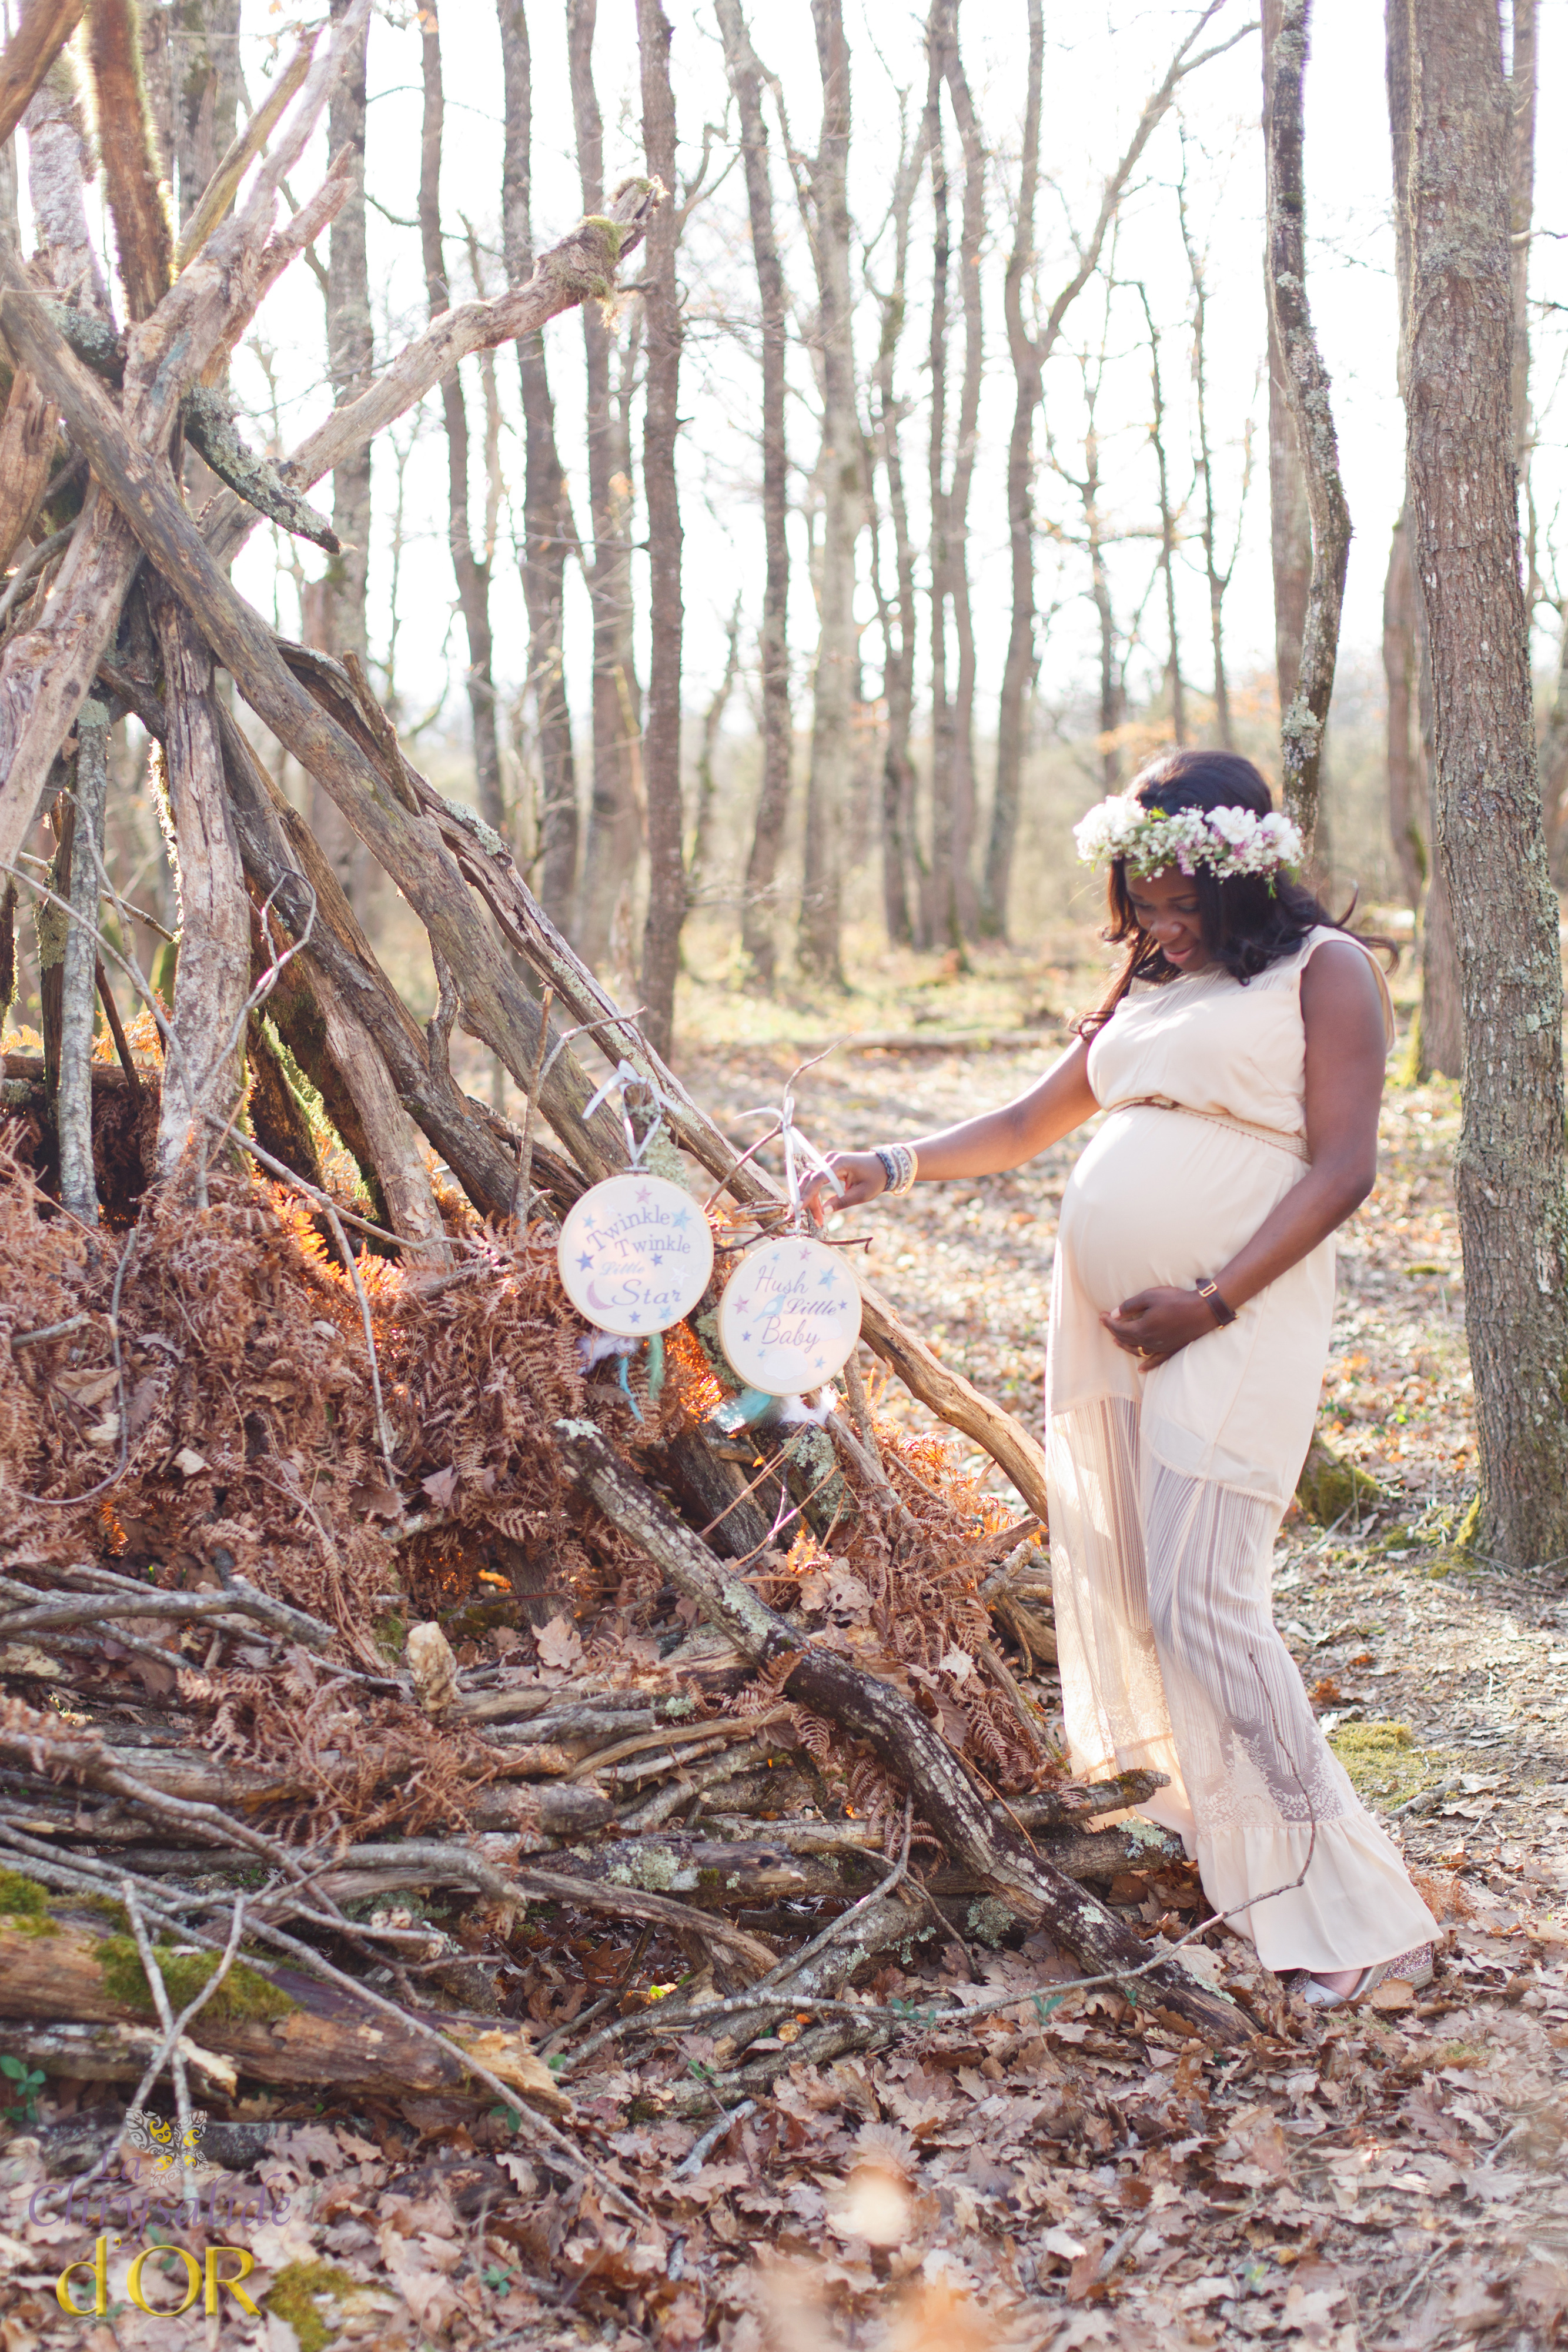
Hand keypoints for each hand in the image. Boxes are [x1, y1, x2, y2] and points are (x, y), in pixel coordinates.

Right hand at [801, 1150, 886, 1222]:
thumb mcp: (862, 1194)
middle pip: (810, 1179)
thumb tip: (824, 1211)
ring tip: (816, 1218)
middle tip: (805, 1218)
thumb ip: (842, 1202)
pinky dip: (812, 1194)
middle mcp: (830, 1159)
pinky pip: (815, 1180)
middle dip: (805, 1199)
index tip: (800, 1207)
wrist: (884, 1166)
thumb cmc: (875, 1179)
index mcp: (840, 1163)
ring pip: (810, 1180)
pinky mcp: (827, 1167)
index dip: (807, 1193)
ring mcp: (827, 1161)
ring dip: (809, 1199)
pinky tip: (813, 1208)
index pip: (817, 1178)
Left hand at [1101, 1285, 1219, 1368]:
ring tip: (1116, 1341)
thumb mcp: (1150, 1297)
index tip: (1101, 1315)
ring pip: (1137, 1350)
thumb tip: (1114, 1314)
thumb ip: (1130, 1306)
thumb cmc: (1176, 1301)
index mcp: (1141, 1329)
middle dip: (1113, 1330)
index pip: (1118, 1327)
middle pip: (1126, 1339)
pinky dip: (1147, 1365)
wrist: (1202, 1311)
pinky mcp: (1171, 1349)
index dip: (1108, 1321)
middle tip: (1105, 1322)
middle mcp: (1148, 1341)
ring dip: (1125, 1346)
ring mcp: (1160, 1347)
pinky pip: (1156, 1360)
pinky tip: (1141, 1369)